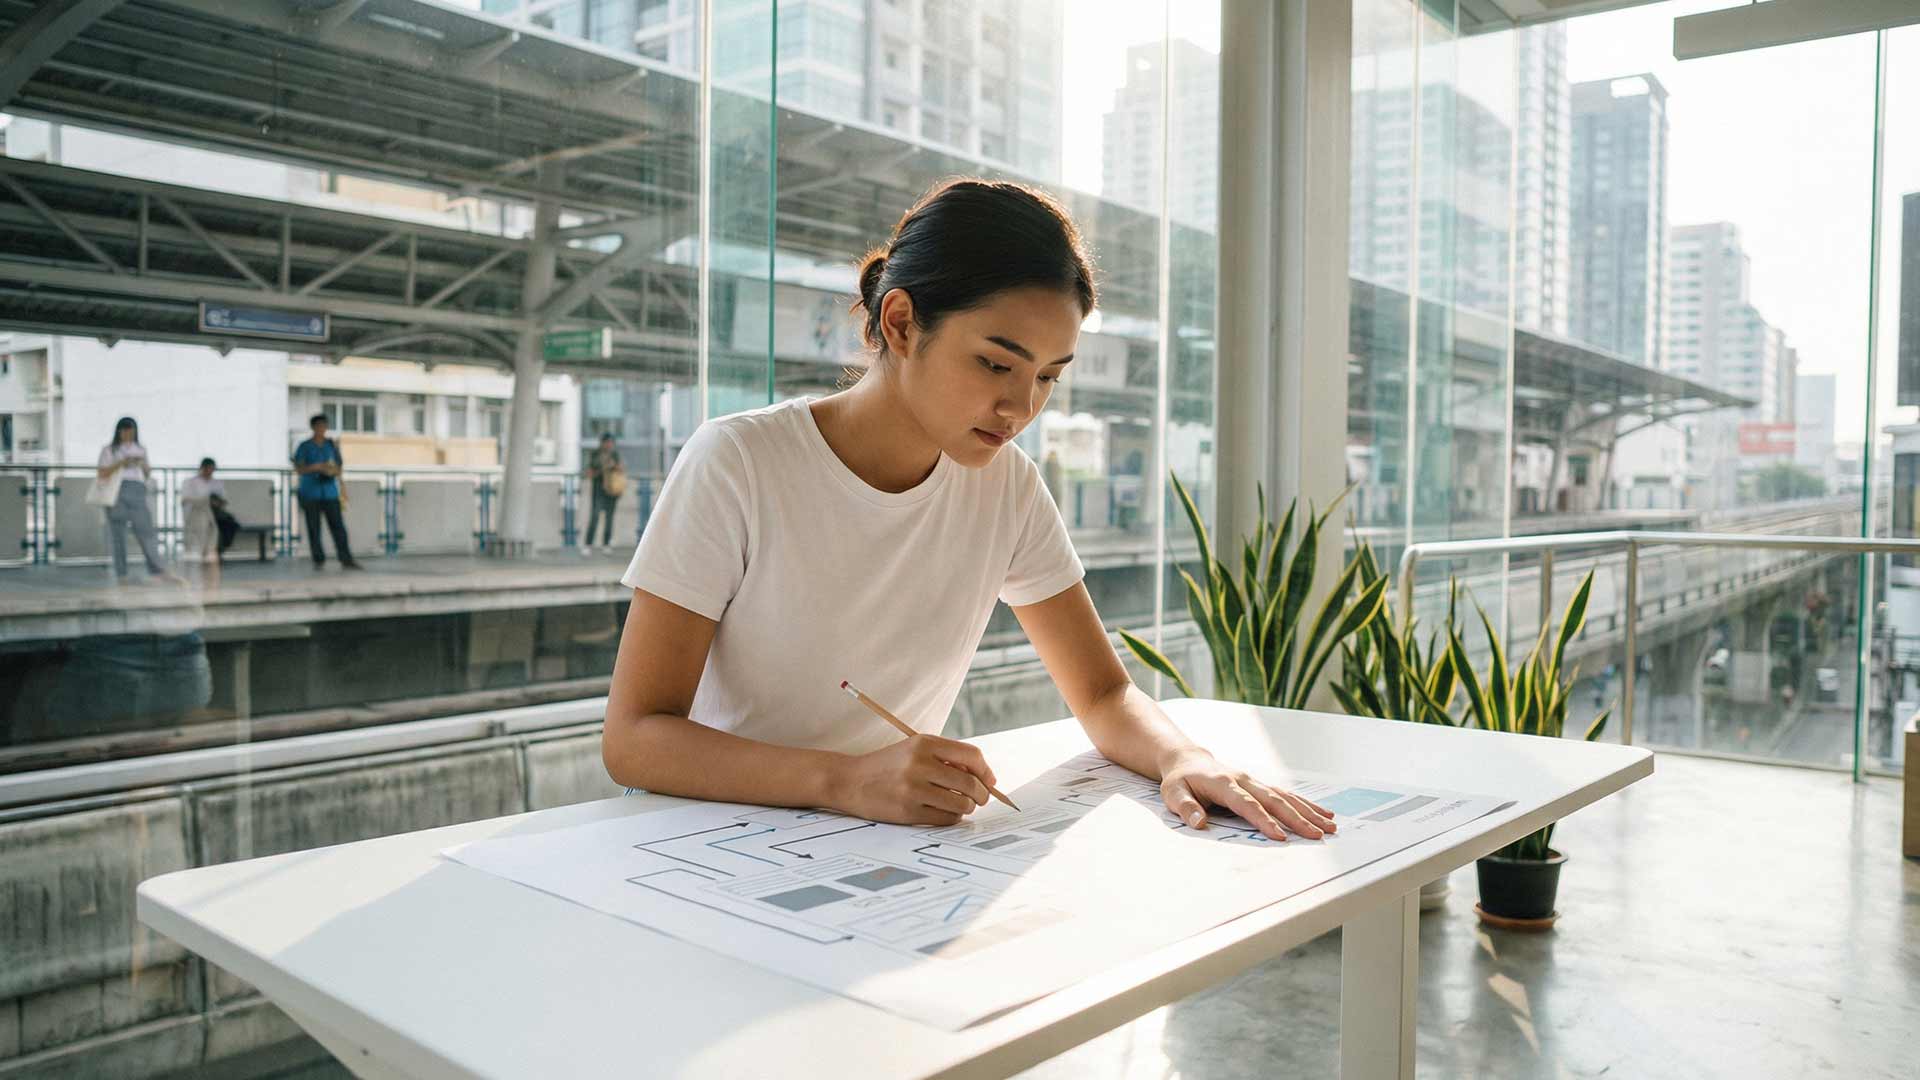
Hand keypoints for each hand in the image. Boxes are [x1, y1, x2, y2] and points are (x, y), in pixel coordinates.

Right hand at [829, 733, 994, 825]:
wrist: (850, 780)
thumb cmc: (888, 766)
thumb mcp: (914, 749)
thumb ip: (946, 758)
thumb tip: (984, 778)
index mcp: (924, 743)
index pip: (972, 755)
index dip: (986, 770)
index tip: (989, 781)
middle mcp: (919, 764)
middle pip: (970, 783)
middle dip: (982, 794)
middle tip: (979, 799)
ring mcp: (913, 789)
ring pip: (961, 803)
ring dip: (967, 808)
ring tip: (960, 806)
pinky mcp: (908, 811)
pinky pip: (946, 818)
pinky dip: (952, 818)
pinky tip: (945, 812)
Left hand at [1157, 748, 1336, 841]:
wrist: (1188, 760)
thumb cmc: (1180, 780)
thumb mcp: (1173, 793)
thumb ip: (1186, 807)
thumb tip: (1198, 822)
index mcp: (1224, 784)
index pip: (1247, 804)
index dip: (1263, 820)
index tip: (1279, 836)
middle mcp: (1244, 780)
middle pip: (1275, 800)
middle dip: (1297, 819)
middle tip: (1316, 835)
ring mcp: (1255, 781)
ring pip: (1286, 796)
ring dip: (1308, 812)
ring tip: (1330, 826)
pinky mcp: (1261, 785)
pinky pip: (1287, 795)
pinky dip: (1306, 805)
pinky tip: (1323, 814)